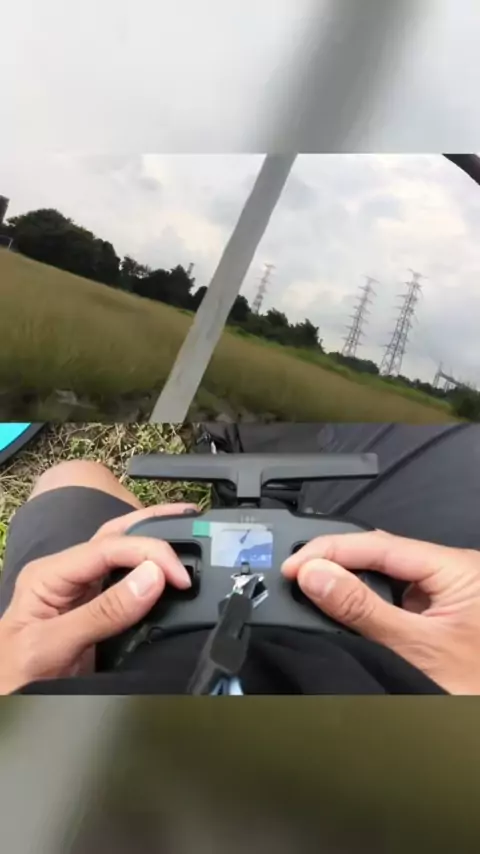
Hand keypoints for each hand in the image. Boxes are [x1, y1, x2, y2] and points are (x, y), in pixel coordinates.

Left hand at [0, 503, 195, 693]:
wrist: (4, 705)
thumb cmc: (12, 676)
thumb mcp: (51, 646)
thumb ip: (103, 612)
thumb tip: (152, 577)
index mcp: (49, 573)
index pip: (108, 546)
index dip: (149, 553)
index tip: (179, 577)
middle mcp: (66, 575)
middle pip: (115, 535)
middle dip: (154, 522)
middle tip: (192, 516)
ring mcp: (80, 591)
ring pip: (122, 553)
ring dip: (154, 540)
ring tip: (187, 528)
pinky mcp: (93, 611)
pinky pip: (126, 582)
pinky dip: (151, 571)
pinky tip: (168, 567)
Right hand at [282, 530, 479, 694]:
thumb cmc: (475, 685)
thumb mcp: (413, 647)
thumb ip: (361, 608)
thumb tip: (315, 574)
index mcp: (457, 567)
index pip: (381, 544)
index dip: (331, 551)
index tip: (294, 566)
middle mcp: (453, 572)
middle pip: (382, 553)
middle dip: (337, 562)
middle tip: (296, 575)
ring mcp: (446, 591)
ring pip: (386, 573)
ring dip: (349, 580)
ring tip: (312, 587)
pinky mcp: (439, 611)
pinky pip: (395, 593)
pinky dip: (366, 599)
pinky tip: (342, 604)